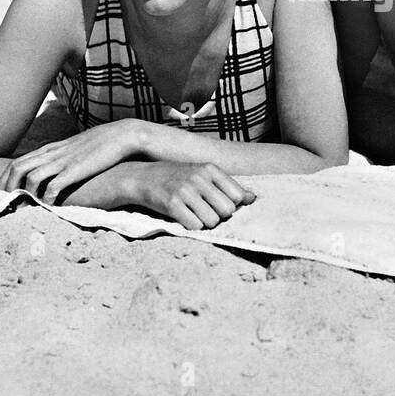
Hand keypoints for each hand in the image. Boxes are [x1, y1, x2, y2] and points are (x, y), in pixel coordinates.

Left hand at [0, 119, 143, 203]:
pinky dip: (45, 198)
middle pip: (17, 167)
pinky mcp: (75, 170)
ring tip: (21, 208)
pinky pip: (52, 186)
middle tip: (3, 203)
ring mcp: (63, 161)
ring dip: (23, 194)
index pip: (19, 161)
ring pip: (30, 176)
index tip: (2, 192)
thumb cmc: (104, 143)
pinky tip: (46, 207)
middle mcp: (53, 153)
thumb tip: (58, 167)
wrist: (123, 135)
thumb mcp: (78, 147)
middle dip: (6, 186)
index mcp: (52, 148)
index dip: (6, 178)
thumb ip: (65, 155)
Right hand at [129, 161, 256, 229]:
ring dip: (204, 223)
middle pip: (227, 211)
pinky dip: (191, 226)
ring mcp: (185, 190)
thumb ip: (227, 186)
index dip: (230, 205)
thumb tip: (253, 198)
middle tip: (205, 210)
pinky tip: (183, 217)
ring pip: (212, 221)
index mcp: (210, 169)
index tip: (217, 203)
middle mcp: (199, 178)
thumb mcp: (202, 174)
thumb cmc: (176, 177)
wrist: (142, 177)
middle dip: (219, 216)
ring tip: (193, 213)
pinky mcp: (171, 204)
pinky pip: (195, 226)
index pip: (237, 196)